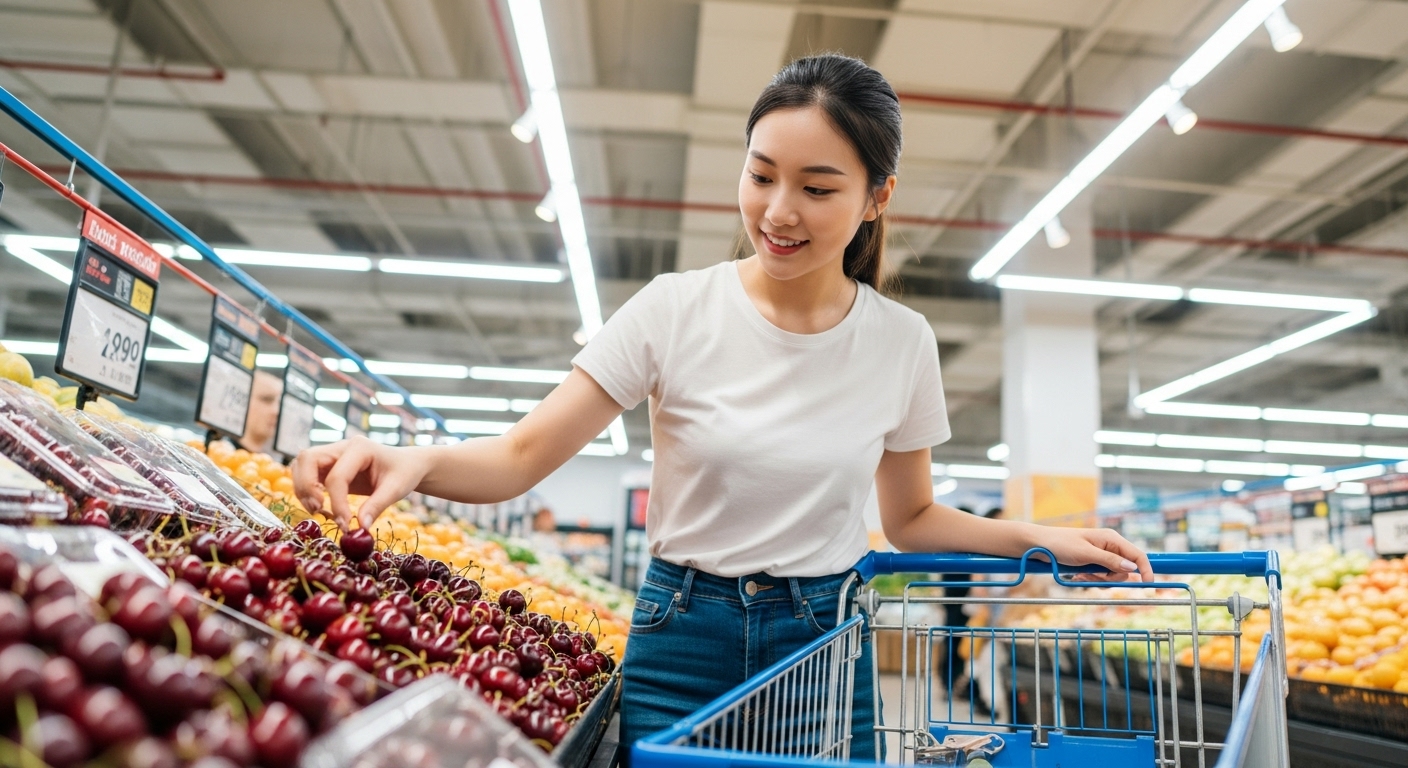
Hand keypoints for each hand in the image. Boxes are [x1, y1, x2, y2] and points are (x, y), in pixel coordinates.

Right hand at [290, 436, 427, 530]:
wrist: (406, 465)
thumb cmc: (404, 473)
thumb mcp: (397, 489)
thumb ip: (376, 507)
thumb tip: (359, 528)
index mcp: (360, 448)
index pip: (337, 476)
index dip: (337, 503)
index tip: (346, 524)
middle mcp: (341, 447)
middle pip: (307, 459)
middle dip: (306, 487)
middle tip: (319, 510)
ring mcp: (332, 454)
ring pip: (301, 465)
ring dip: (303, 489)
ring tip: (319, 510)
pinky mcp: (327, 465)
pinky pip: (306, 474)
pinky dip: (306, 490)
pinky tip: (321, 507)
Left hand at [1036, 526, 1153, 582]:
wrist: (1039, 545)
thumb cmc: (1061, 544)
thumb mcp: (1086, 554)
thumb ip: (1110, 561)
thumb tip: (1132, 569)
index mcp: (1112, 539)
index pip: (1137, 555)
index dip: (1146, 569)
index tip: (1149, 584)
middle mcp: (1109, 546)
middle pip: (1125, 570)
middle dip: (1111, 578)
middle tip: (1093, 576)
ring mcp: (1101, 555)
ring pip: (1112, 576)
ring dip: (1098, 579)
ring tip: (1081, 574)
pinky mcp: (1092, 563)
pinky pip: (1100, 577)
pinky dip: (1090, 579)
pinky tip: (1077, 575)